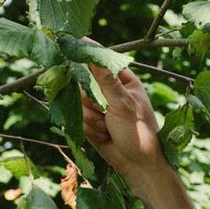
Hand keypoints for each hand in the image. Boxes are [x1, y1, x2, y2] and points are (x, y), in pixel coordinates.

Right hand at [81, 64, 167, 186]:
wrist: (138, 165)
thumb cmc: (139, 133)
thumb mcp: (124, 104)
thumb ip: (107, 81)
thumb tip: (93, 57)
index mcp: (124, 81)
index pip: (102, 60)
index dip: (87, 52)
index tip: (70, 43)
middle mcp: (110, 90)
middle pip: (83, 81)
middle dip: (90, 99)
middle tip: (102, 109)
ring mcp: (99, 106)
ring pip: (78, 101)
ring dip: (91, 117)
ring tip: (107, 128)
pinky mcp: (90, 121)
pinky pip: (78, 117)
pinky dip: (89, 128)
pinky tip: (103, 135)